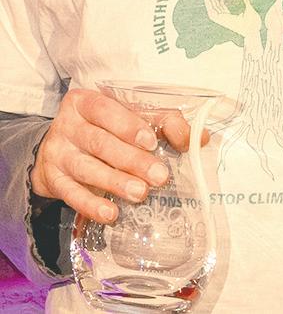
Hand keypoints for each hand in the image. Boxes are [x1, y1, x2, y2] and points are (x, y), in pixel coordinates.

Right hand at [30, 88, 192, 223]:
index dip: (128, 125)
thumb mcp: (128, 118)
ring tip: (141, 194)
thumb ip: (163, 122)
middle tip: (159, 176)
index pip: (105, 109)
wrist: (55, 151)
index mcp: (86, 102)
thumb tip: (199, 138)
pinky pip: (71, 194)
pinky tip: (111, 213)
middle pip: (100, 142)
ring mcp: (57, 153)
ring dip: (116, 182)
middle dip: (131, 160)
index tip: (151, 142)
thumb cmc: (104, 129)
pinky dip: (92, 205)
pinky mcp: (51, 180)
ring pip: (87, 168)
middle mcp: (67, 125)